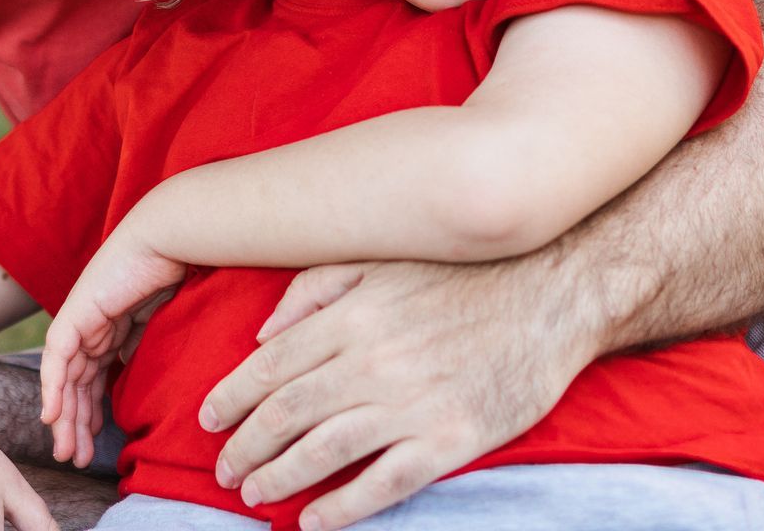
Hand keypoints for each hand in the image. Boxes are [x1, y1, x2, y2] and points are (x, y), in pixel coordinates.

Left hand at [41, 229, 186, 467]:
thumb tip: (138, 377)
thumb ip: (149, 348)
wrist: (172, 237)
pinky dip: (53, 388)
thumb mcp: (166, 323)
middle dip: (75, 424)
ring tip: (67, 451)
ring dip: (64, 417)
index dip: (93, 414)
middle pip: (76, 385)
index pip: (95, 380)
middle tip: (75, 458)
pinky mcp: (76, 313)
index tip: (96, 447)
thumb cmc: (184, 273)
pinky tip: (52, 417)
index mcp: (113, 328)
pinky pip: (57, 358)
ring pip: (64, 378)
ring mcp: (82, 320)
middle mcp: (93, 327)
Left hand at [201, 259, 592, 530]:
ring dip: (278, 477)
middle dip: (243, 446)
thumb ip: (317, 286)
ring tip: (254, 493)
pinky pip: (381, 484)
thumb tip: (264, 331)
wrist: (553, 293)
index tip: (209, 419)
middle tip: (224, 468)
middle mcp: (371, 361)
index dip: (230, 398)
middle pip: (285, 414)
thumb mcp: (385, 258)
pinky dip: (340, 508)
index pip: (269, 366)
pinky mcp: (448, 440)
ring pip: (322, 452)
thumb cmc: (465, 274)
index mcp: (353, 315)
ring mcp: (410, 404)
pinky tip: (313, 521)